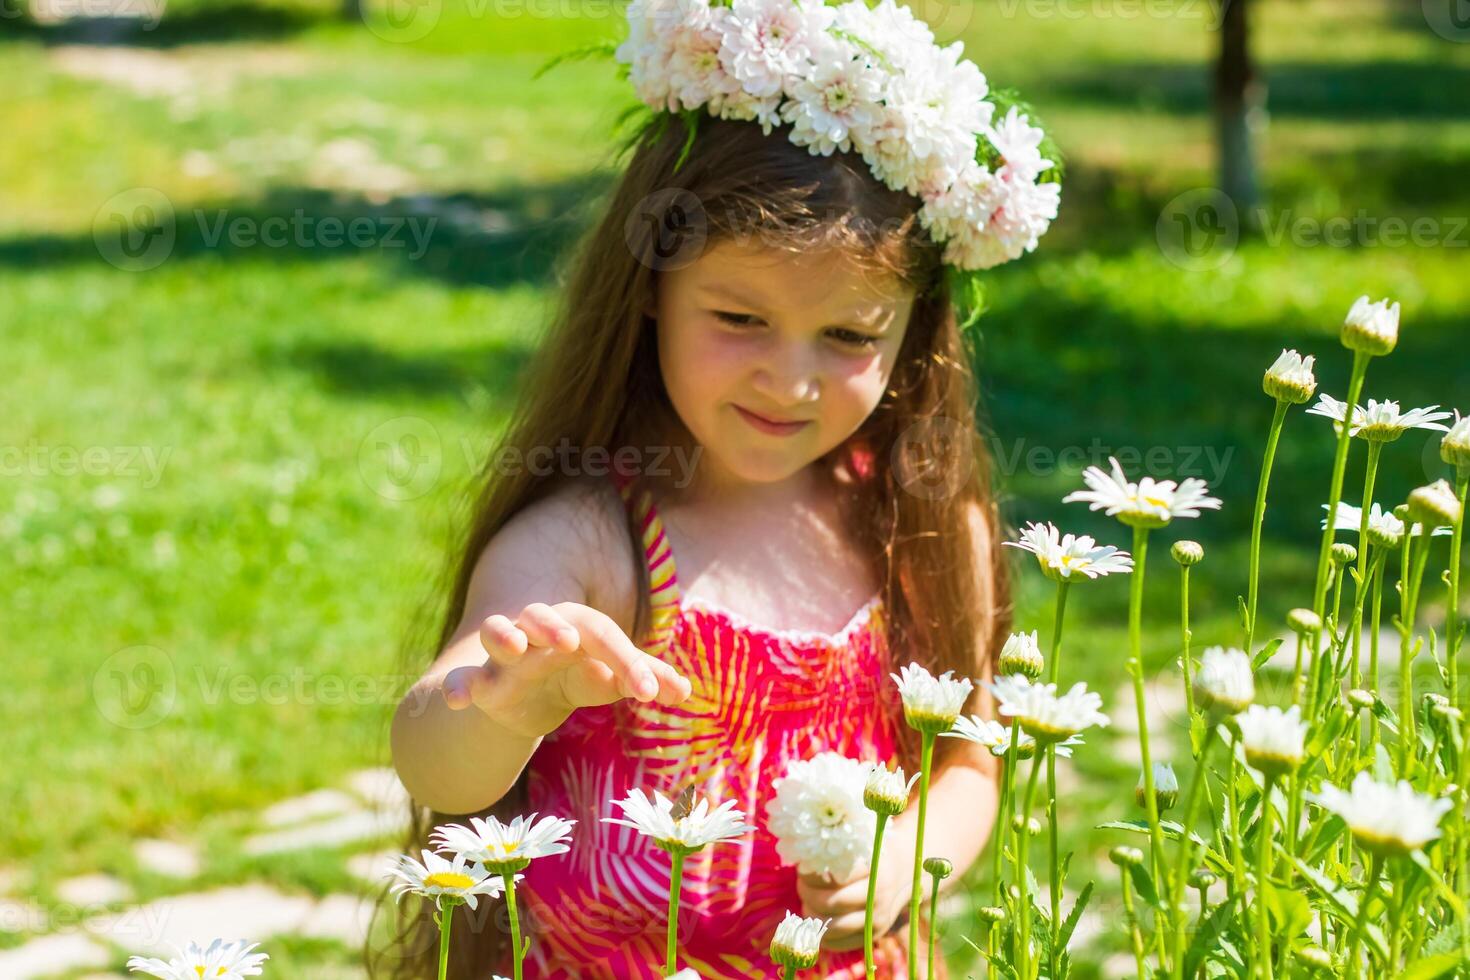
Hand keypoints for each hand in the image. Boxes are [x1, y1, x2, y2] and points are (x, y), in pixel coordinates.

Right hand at [441, 601, 691, 736]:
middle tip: (570, 640)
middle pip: (541, 616)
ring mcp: (505, 657)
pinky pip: (460, 678)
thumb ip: (645, 679)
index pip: (602, 634)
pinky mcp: (480, 683)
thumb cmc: (576, 675)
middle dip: (552, 625)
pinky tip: (458, 701)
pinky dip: (456, 686)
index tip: (649, 694)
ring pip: (496, 632)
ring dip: (502, 635)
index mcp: (575, 626)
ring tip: (513, 648)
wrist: (530, 697)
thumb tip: (686, 693)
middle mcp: (537, 633)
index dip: (627, 661)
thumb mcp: (611, 677)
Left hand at [795, 819, 914, 953]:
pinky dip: (821, 934)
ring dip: (812, 916)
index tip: (803, 867)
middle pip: (830, 903)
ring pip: (832, 928)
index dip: (812, 875)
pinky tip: (817, 919)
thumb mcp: (860, 841)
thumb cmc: (872, 851)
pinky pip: (839, 943)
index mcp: (874, 868)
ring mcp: (878, 919)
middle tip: (802, 885)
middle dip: (808, 894)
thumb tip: (802, 858)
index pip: (835, 877)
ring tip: (807, 902)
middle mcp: (879, 896)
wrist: (906, 870)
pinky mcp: (873, 935)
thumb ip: (835, 848)